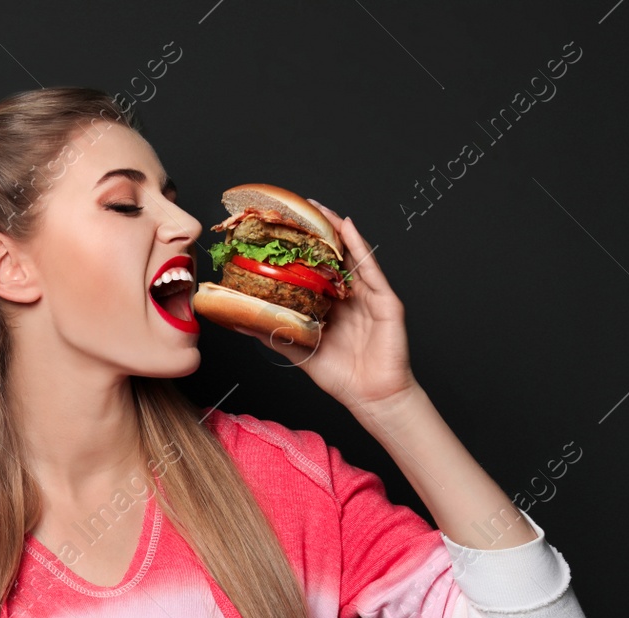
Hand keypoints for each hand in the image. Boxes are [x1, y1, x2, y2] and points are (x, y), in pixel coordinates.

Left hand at [237, 199, 417, 411]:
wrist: (372, 398)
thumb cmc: (342, 377)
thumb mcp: (300, 350)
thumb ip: (275, 332)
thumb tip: (242, 320)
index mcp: (331, 306)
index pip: (315, 270)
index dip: (301, 251)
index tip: (281, 232)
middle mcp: (350, 296)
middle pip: (333, 257)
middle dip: (318, 232)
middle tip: (299, 208)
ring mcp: (369, 296)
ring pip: (353, 256)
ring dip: (337, 230)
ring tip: (320, 209)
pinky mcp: (386, 301)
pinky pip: (372, 269)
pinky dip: (361, 246)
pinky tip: (349, 228)